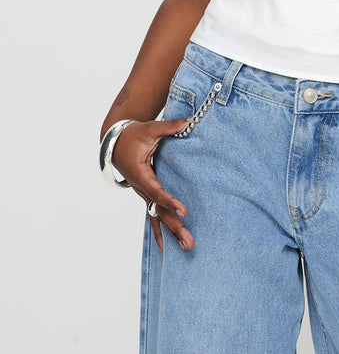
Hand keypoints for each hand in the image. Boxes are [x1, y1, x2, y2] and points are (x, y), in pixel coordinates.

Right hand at [111, 118, 194, 254]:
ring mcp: (143, 194)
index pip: (157, 190)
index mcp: (140, 173)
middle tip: (189, 242)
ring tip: (186, 248)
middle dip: (175, 227)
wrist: (116, 143)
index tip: (184, 210)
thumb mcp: (150, 129)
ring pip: (157, 218)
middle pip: (158, 211)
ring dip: (171, 234)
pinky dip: (161, 232)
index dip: (170, 200)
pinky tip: (167, 249)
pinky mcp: (146, 196)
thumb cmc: (133, 136)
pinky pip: (153, 217)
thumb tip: (188, 121)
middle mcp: (141, 188)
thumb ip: (169, 126)